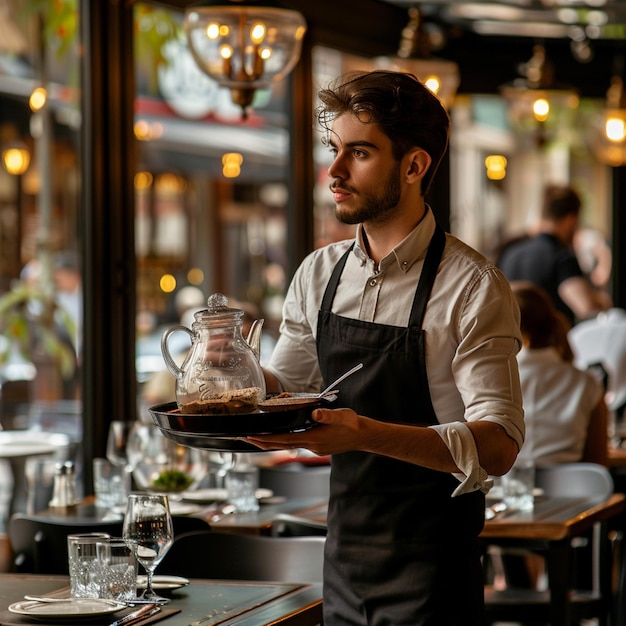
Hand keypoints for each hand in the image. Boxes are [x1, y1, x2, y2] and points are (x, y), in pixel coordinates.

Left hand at [246, 407, 363, 454]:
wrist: (363, 436)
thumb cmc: (352, 425)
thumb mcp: (341, 416)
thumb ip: (327, 415)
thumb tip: (314, 414)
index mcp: (313, 439)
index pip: (283, 439)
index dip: (266, 439)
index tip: (251, 437)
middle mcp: (310, 445)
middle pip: (280, 445)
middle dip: (261, 443)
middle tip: (244, 439)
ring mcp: (312, 447)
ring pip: (285, 446)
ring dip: (269, 443)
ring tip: (255, 439)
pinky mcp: (315, 446)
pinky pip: (293, 444)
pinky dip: (281, 441)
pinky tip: (278, 438)